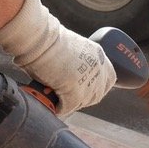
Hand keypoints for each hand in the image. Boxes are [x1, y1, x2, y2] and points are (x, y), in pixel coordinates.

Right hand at [0, 0, 115, 115]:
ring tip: (57, 99)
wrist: (39, 39)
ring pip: (83, 102)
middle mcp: (97, 68)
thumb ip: (76, 62)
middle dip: (83, 98)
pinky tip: (52, 103)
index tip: (86, 90)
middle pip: (97, 94)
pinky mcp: (76, 91)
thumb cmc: (46, 41)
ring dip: (70, 103)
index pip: (109, 78)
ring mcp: (88, 81)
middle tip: (67, 96)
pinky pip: (69, 107)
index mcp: (97, 54)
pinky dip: (60, 108)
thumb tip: (68, 77)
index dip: (97, 87)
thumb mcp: (70, 49)